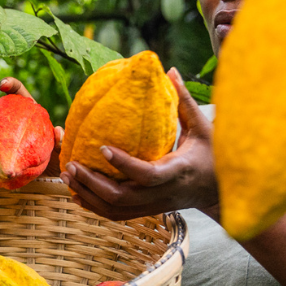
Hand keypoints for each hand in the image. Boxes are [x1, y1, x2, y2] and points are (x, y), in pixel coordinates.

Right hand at [0, 77, 65, 173]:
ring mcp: (2, 131)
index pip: (18, 91)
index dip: (10, 84)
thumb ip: (62, 141)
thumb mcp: (62, 151)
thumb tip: (58, 130)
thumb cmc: (55, 159)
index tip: (2, 86)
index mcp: (28, 110)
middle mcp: (12, 117)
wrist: (45, 176)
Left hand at [62, 68, 218, 220]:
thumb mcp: (202, 127)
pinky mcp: (146, 211)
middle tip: (71, 164)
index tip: (101, 147)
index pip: (147, 174)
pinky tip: (76, 193)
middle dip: (92, 183)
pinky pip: (116, 214)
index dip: (123, 164)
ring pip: (114, 209)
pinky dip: (94, 206)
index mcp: (177, 171)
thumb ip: (184, 102)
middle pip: (121, 197)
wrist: (218, 191)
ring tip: (68, 174)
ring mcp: (153, 205)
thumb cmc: (211, 155)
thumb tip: (169, 70)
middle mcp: (163, 193)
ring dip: (88, 194)